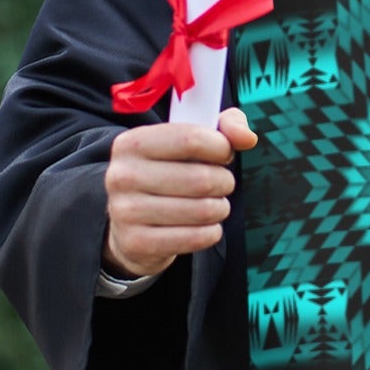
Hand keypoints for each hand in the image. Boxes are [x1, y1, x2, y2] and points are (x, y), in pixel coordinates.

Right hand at [102, 107, 257, 279]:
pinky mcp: (136, 243)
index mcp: (132, 142)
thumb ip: (224, 127)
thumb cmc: (169, 172)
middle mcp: (122, 175)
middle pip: (201, 179)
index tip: (224, 154)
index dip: (221, 147)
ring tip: (213, 205)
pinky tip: (204, 226)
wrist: (131, 223)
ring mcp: (125, 211)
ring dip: (220, 208)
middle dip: (224, 182)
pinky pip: (195, 238)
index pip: (191, 139)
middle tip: (221, 184)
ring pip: (202, 210)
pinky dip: (211, 232)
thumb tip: (247, 138)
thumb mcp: (190, 140)